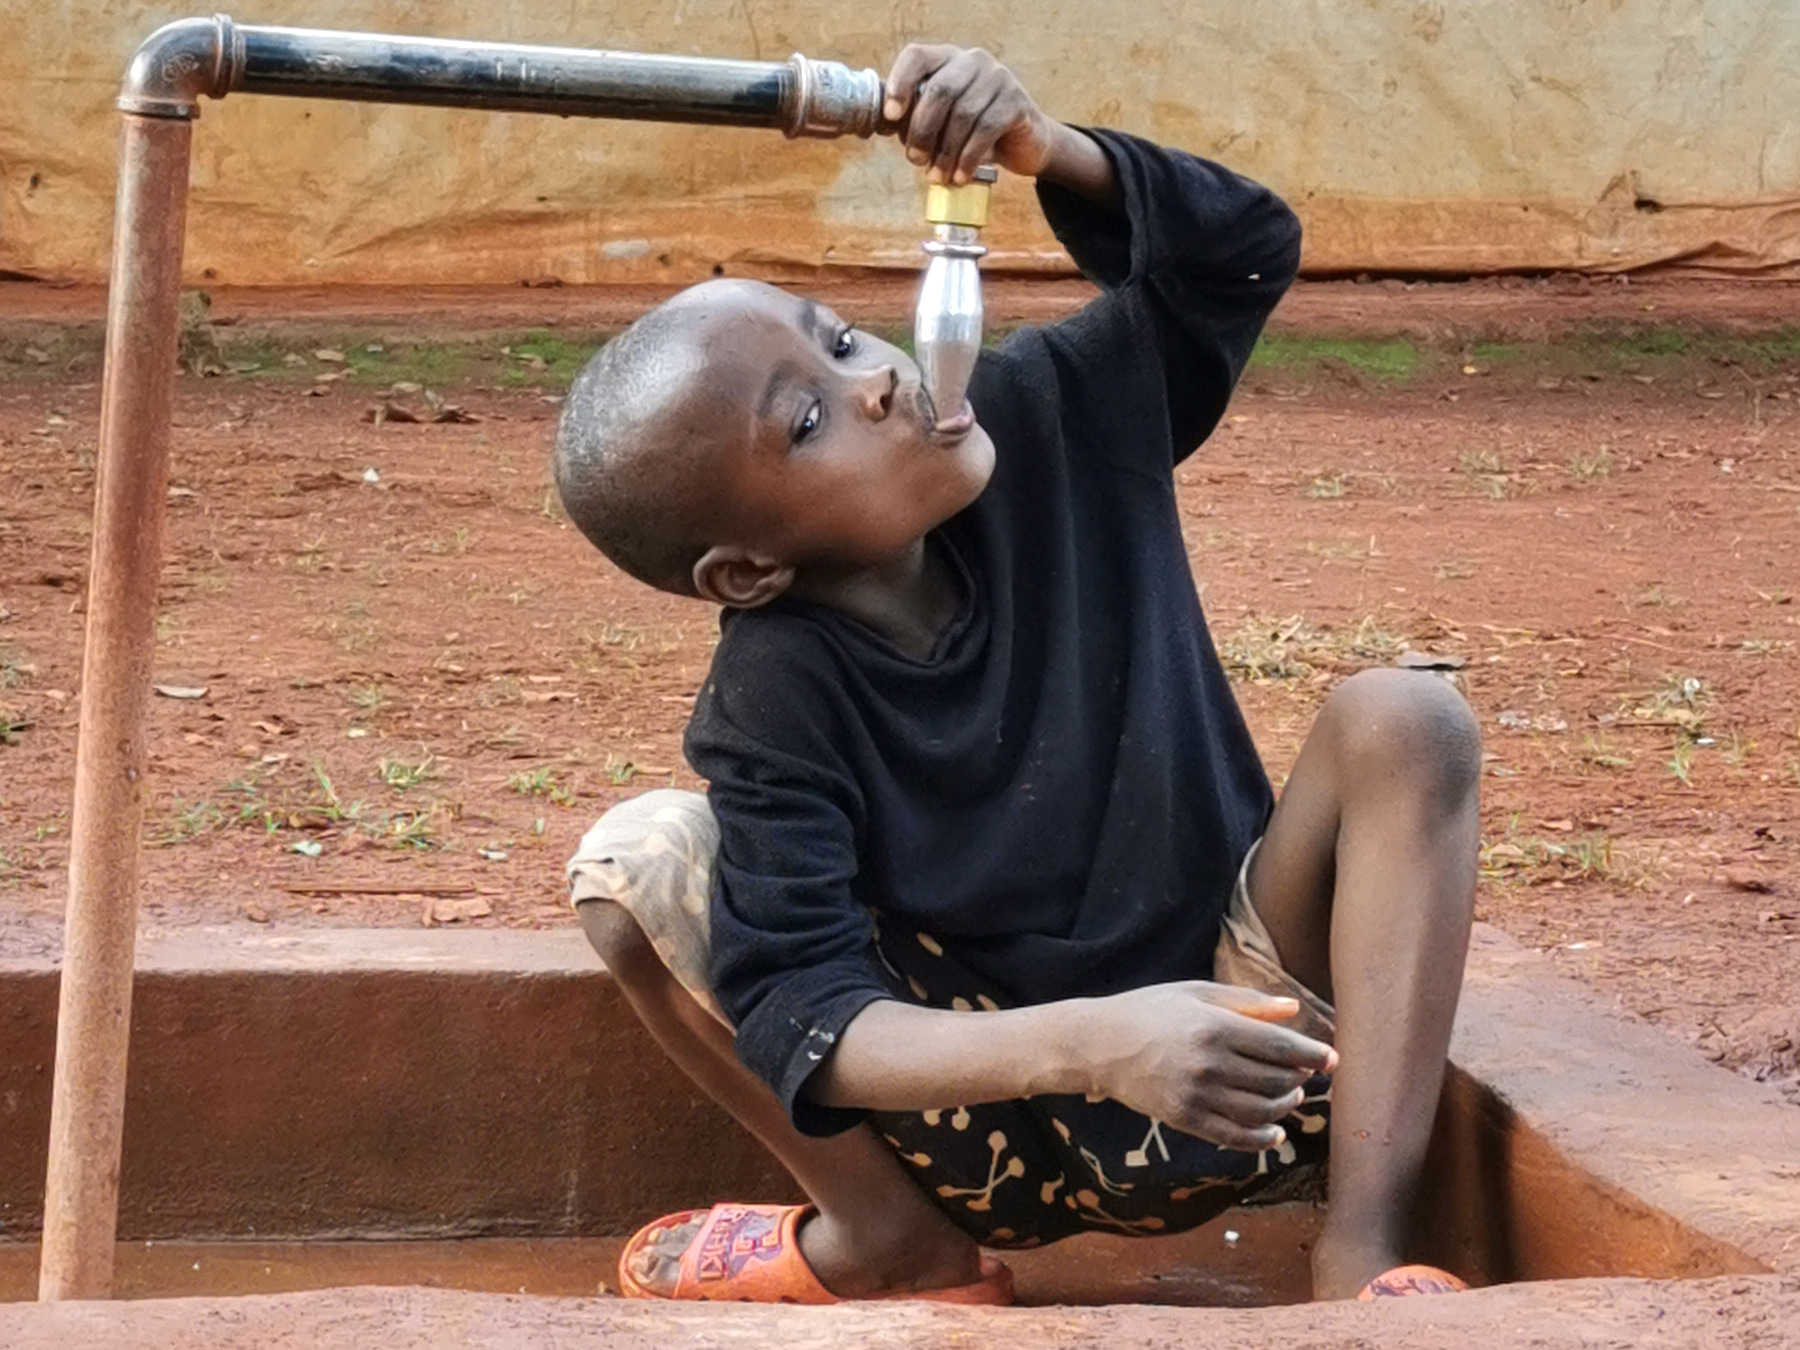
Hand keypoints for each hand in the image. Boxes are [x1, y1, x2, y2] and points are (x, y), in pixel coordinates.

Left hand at [881, 44, 1064, 184]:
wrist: (1025, 144)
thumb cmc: (974, 132)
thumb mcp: (943, 120)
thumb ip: (918, 116)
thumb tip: (885, 124)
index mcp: (948, 59)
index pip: (917, 57)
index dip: (899, 84)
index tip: (890, 117)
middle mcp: (973, 61)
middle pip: (939, 90)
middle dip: (922, 130)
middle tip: (915, 160)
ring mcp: (998, 78)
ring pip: (963, 114)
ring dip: (945, 151)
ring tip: (937, 176)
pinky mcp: (1017, 102)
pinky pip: (985, 130)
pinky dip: (968, 157)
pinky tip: (960, 176)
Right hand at [1079, 982, 1337, 1151]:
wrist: (1100, 1044)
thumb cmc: (1150, 1010)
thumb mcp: (1196, 993)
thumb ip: (1247, 1002)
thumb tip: (1293, 1009)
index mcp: (1214, 1026)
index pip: (1279, 1045)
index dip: (1311, 1054)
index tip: (1332, 1059)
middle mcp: (1208, 1063)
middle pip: (1275, 1080)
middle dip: (1300, 1080)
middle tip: (1305, 1076)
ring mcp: (1196, 1095)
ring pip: (1261, 1110)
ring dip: (1285, 1107)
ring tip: (1289, 1097)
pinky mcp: (1185, 1120)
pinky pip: (1235, 1137)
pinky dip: (1263, 1139)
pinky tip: (1274, 1132)